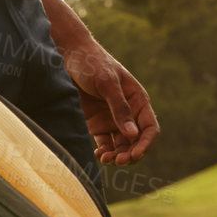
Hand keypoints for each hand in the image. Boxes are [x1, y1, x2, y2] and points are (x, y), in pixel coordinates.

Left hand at [25, 0, 159, 163]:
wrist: (68, 55)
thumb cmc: (91, 63)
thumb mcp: (107, 82)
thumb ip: (119, 107)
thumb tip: (133, 134)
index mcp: (137, 100)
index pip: (149, 128)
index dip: (145, 144)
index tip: (134, 155)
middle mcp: (127, 112)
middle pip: (136, 142)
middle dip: (130, 154)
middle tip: (117, 161)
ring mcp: (112, 119)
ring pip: (122, 146)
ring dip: (117, 156)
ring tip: (105, 158)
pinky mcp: (97, 124)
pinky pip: (106, 144)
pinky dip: (105, 153)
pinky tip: (98, 155)